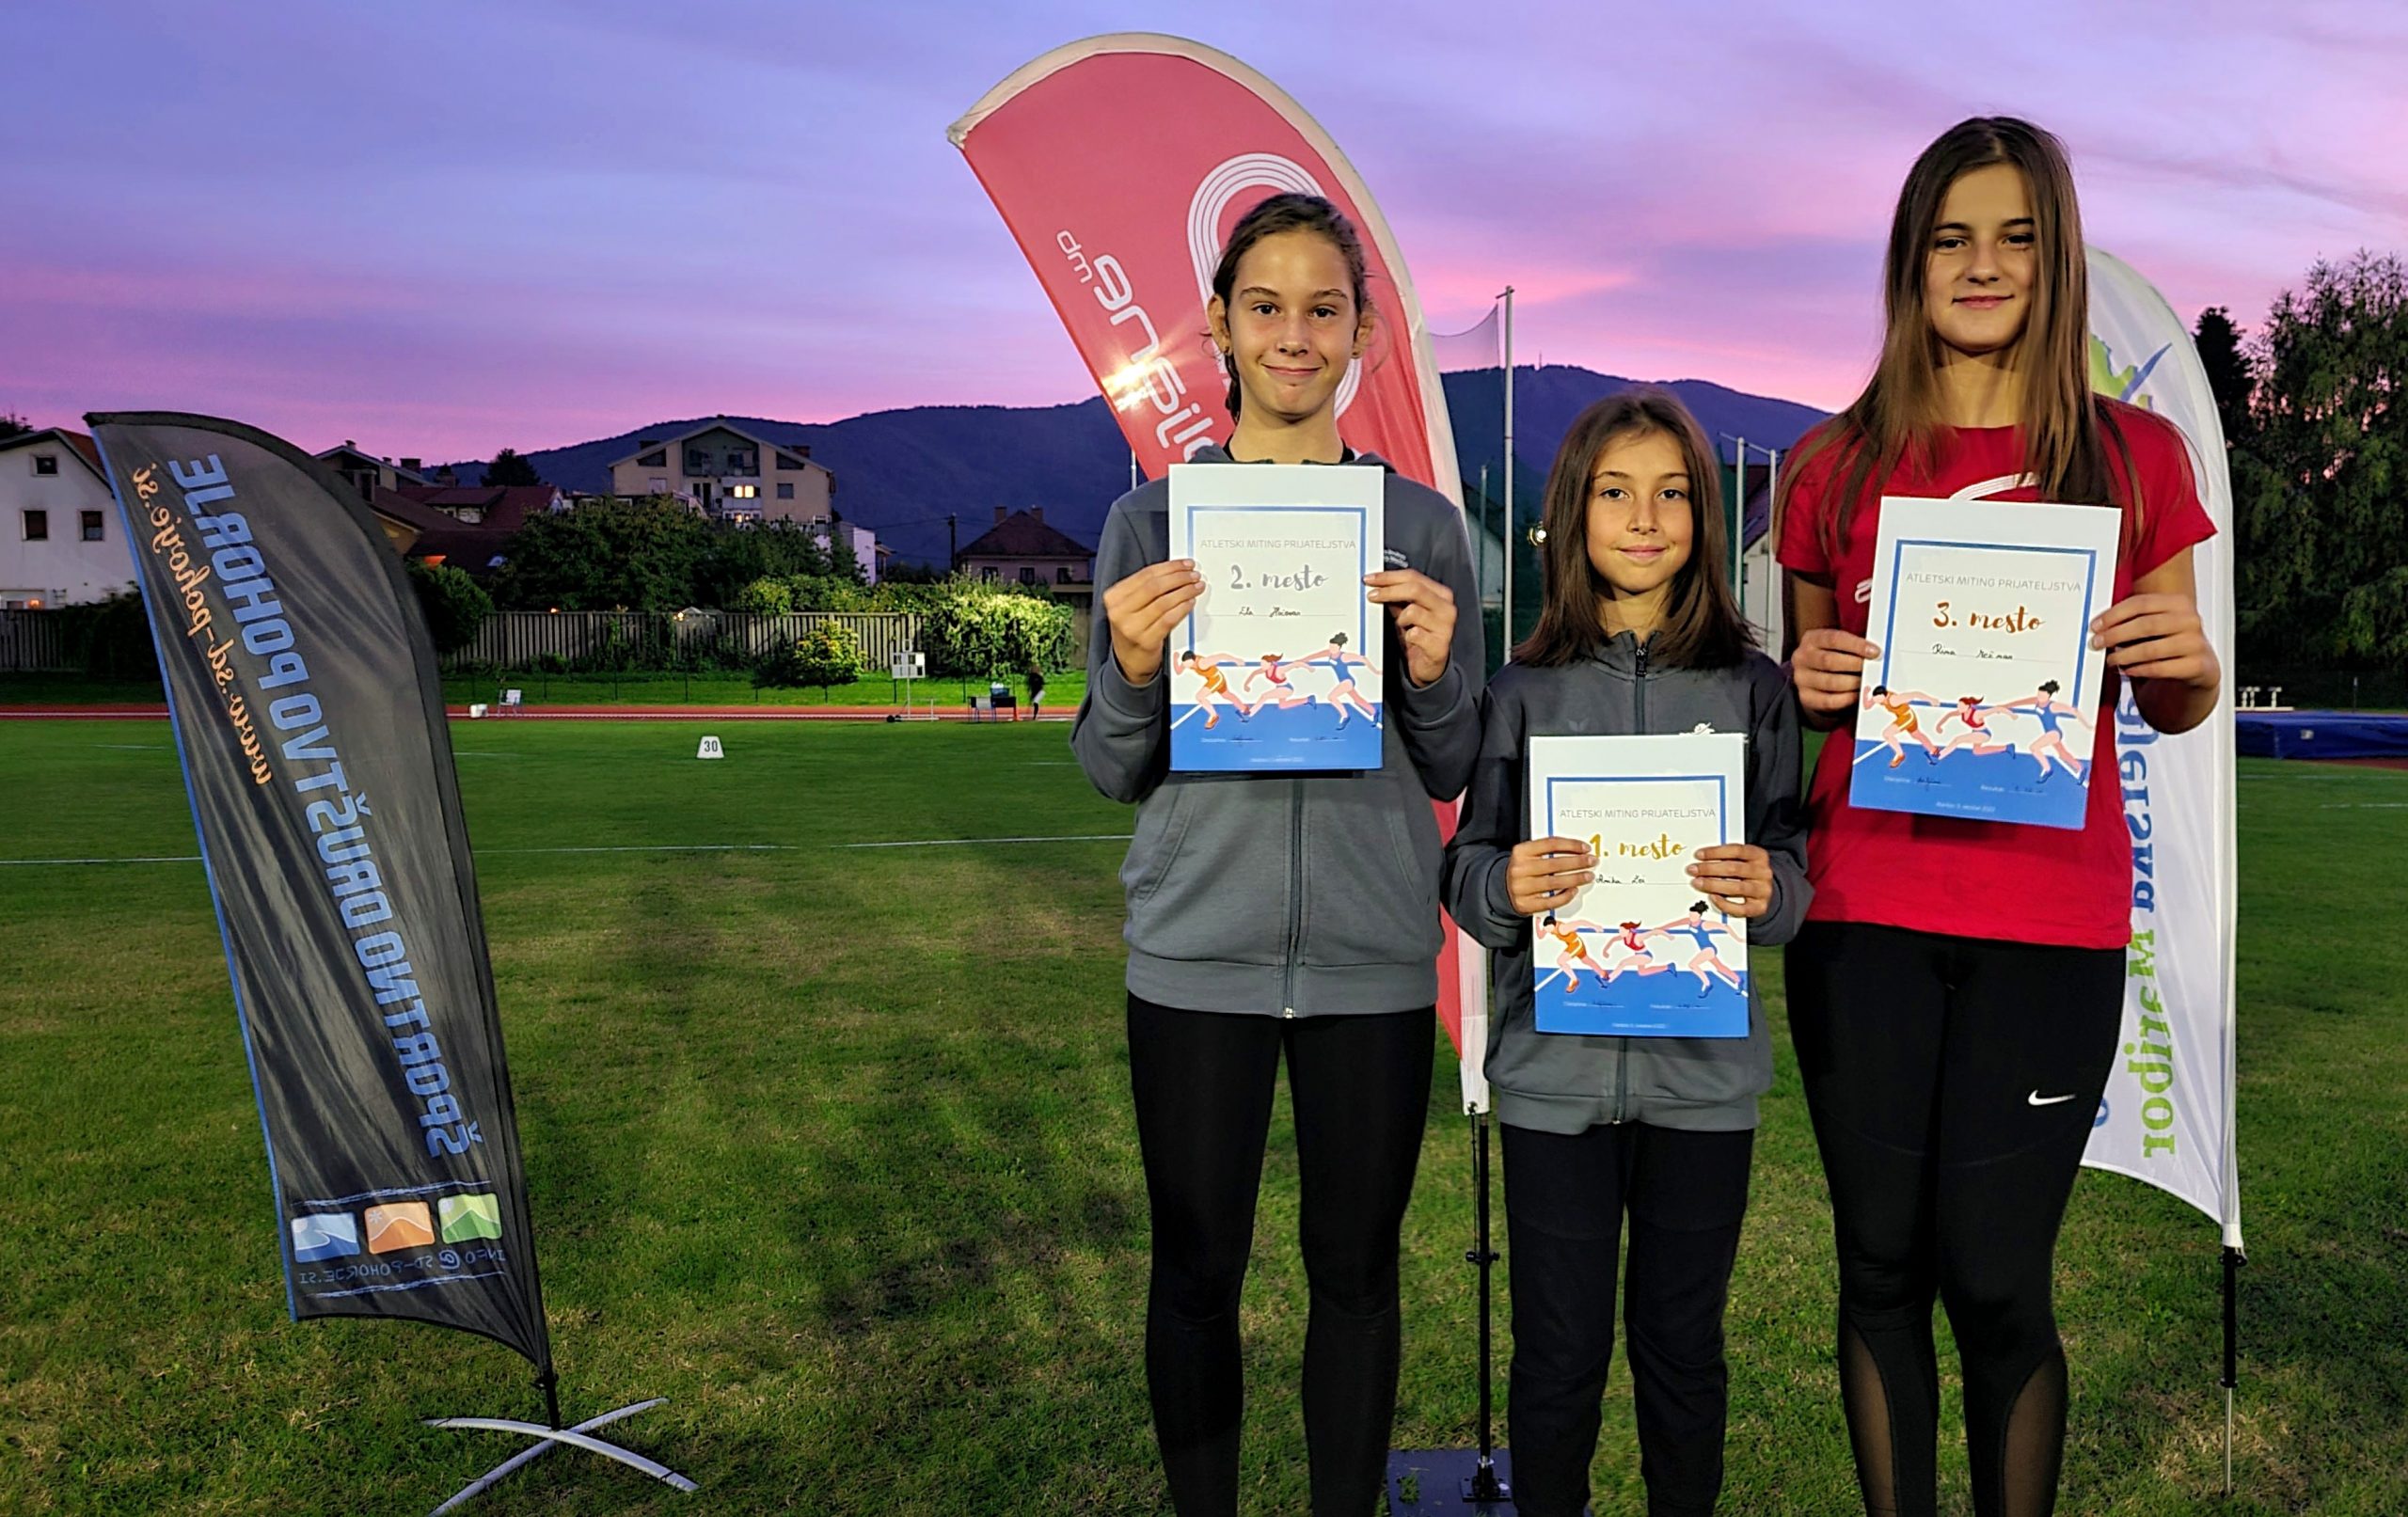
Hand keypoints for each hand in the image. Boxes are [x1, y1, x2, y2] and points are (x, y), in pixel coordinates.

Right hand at [1102, 559, 1204, 685]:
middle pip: (1155, 586)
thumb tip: (1175, 570)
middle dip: (1178, 577)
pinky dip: (1182, 608)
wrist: (1129, 660)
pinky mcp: (1146, 641)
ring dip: (1184, 591)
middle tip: (1193, 575)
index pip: (1145, 575)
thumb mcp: (1129, 605)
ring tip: (1196, 587)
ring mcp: (1132, 628)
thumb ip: (1146, 588)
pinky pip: (1169, 619)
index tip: (1184, 564)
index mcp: (1114, 597)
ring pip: (1164, 602)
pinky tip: (1190, 602)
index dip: (1169, 567)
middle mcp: (1119, 612)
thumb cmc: (1133, 629)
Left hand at [1366, 569, 1455, 686]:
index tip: (1370, 579)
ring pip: (1413, 611)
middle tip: (1371, 595)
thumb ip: (1397, 598)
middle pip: (1415, 589)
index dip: (1389, 576)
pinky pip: (1415, 634)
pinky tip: (1409, 638)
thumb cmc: (1419, 636)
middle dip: (1388, 590)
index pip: (1414, 577)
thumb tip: (1377, 584)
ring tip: (1401, 626)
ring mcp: (1445, 627)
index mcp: (1440, 595)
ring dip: (1400, 618)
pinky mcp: (1439, 645)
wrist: (1430, 666)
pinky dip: (1407, 635)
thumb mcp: (1406, 613)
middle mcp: (1446, 608)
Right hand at [1507, 836, 1593, 915]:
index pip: (1550, 844)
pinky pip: (1550, 901)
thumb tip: (1577, 851)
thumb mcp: (1529, 854)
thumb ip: (1548, 850)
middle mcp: (1520, 868)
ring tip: (1588, 876)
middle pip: (1555, 864)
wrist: (1502, 888)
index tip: (1585, 848)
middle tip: (1592, 861)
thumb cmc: (1522, 869)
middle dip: (1578, 862)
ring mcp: (1522, 887)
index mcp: (1521, 852)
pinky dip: (1565, 896)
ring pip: (1554, 883)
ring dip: (1575, 879)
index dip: (1571, 845)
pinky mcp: (1526, 904)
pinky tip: (1574, 890)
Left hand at [1686, 844, 1773, 918]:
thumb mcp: (1742, 859)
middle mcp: (1763, 873)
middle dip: (1709, 869)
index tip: (1698, 855)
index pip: (1736, 850)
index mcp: (1759, 856)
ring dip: (1713, 885)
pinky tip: (1712, 897)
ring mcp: (1762, 891)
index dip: (1715, 852)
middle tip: (1692, 870)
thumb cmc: (1748, 872)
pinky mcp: (1759, 907)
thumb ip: (1726, 857)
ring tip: (1697, 883)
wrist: (1765, 890)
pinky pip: (1740, 908)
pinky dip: (1724, 903)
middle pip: (1734, 869)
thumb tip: (1701, 860)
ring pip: (1736, 888)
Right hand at [1791, 628, 1878, 716]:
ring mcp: (1802, 679)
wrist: (1814, 677)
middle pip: (1829, 661)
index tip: (1875, 652)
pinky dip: (1846, 698)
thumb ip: (1854, 647)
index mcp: (1811, 639)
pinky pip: (1828, 701)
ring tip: (1867, 682)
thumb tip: (1876, 653)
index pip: (1834, 639)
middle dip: (1855, 665)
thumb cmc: (1833, 657)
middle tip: (1873, 668)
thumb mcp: (1839, 645)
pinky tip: (1857, 694)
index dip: (1856, 645)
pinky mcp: (1806, 697)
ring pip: (1830, 682)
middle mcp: (1802, 658)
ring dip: (1853, 683)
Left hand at [2091, 593, 2217, 688]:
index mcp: (2179, 603)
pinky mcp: (2196, 665)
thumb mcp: (2158, 624)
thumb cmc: (2171, 641)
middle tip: (2097, 643)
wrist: (2200, 665)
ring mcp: (2195, 644)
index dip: (2114, 614)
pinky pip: (2160, 668)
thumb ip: (2135, 619)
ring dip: (2125, 656)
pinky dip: (2139, 670)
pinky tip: (2128, 670)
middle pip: (2145, 625)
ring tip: (2111, 660)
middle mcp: (2189, 621)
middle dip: (2116, 635)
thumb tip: (2101, 626)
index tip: (2096, 626)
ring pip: (2151, 649)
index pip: (2141, 603)